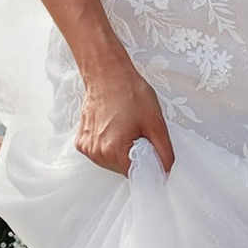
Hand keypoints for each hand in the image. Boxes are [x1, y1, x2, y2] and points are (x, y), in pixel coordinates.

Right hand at [75, 56, 171, 173]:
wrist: (107, 74)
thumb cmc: (129, 92)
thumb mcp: (155, 122)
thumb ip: (163, 151)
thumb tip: (166, 171)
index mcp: (113, 150)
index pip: (135, 174)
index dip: (146, 163)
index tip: (149, 148)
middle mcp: (96, 152)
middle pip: (122, 169)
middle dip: (134, 155)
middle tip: (137, 133)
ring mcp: (86, 147)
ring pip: (111, 162)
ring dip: (121, 151)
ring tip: (124, 127)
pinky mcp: (81, 141)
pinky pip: (99, 152)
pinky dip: (108, 145)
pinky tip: (112, 127)